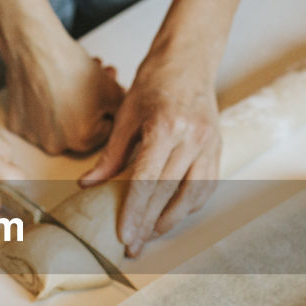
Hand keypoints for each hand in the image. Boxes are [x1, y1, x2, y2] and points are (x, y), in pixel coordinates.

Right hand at [2, 30, 122, 154]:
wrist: (36, 49)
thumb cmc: (71, 69)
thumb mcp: (112, 90)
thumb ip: (122, 108)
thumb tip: (122, 114)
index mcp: (82, 141)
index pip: (103, 130)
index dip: (106, 108)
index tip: (102, 93)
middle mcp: (55, 146)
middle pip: (79, 126)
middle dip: (88, 105)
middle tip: (89, 83)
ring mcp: (32, 136)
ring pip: (56, 124)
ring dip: (66, 106)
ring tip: (67, 81)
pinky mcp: (16, 124)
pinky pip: (34, 120)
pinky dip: (41, 106)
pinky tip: (45, 87)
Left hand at [79, 49, 220, 256]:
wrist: (189, 60)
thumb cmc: (154, 83)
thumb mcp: (126, 115)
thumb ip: (111, 155)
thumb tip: (88, 185)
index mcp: (164, 127)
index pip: (147, 181)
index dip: (135, 212)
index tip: (125, 235)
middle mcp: (191, 138)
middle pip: (168, 192)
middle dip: (149, 224)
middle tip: (133, 245)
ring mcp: (209, 143)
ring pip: (192, 194)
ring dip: (172, 219)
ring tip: (151, 234)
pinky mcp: (218, 147)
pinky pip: (206, 185)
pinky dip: (190, 204)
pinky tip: (173, 214)